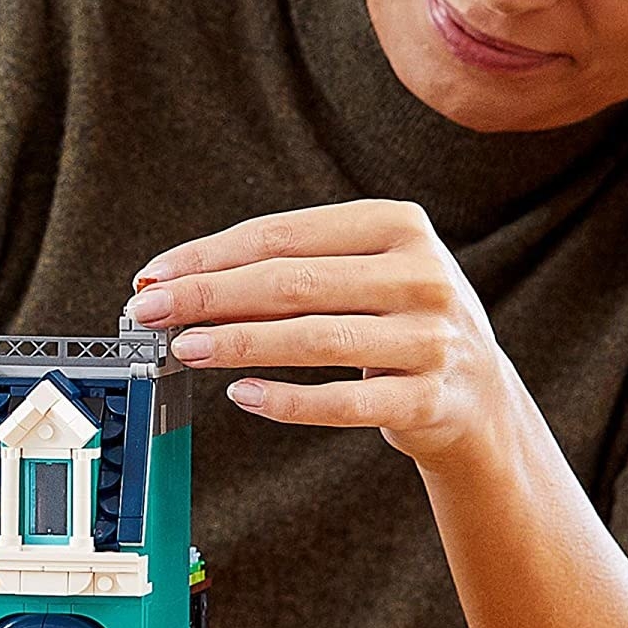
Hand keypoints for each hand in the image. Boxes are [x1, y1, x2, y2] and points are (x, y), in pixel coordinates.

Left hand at [131, 201, 511, 469]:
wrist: (479, 397)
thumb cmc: (396, 322)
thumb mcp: (360, 277)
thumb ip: (286, 272)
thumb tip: (180, 286)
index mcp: (397, 225)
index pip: (282, 235)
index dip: (209, 256)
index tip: (153, 277)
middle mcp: (422, 275)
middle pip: (292, 282)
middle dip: (207, 296)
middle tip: (147, 313)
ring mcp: (432, 340)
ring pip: (316, 338)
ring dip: (239, 343)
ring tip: (185, 348)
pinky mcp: (430, 400)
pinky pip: (346, 402)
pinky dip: (289, 401)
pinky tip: (242, 396)